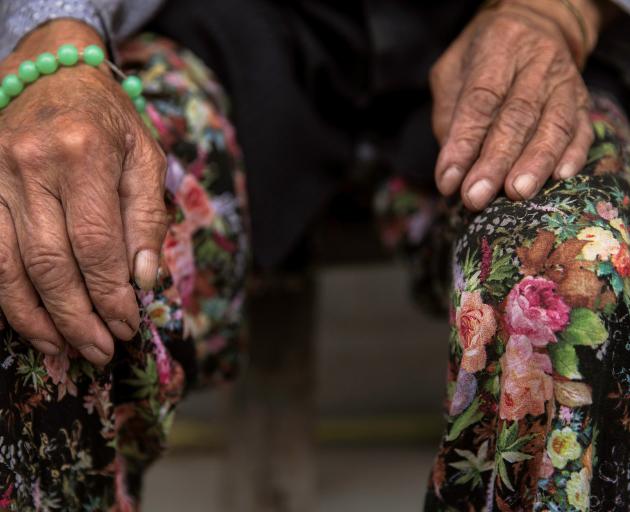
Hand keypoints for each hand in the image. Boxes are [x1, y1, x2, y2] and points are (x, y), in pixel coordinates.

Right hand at [0, 20, 166, 364]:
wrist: (53, 73)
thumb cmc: (109, 120)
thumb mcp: (145, 158)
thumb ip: (147, 218)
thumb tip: (145, 280)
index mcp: (83, 153)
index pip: (97, 244)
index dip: (111, 294)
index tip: (128, 325)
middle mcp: (29, 164)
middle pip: (51, 263)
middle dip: (78, 318)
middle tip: (101, 351)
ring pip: (8, 266)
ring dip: (37, 319)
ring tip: (67, 351)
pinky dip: (5, 297)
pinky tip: (29, 323)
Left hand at [431, 0, 600, 210]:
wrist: (534, 25)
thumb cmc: (482, 58)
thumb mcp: (452, 72)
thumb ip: (449, 115)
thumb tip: (452, 167)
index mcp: (498, 47)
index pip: (480, 101)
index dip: (463, 145)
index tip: (448, 181)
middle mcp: (537, 62)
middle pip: (517, 117)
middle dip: (495, 162)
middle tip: (476, 196)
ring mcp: (564, 81)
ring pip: (553, 125)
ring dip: (534, 164)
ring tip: (516, 193)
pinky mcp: (583, 100)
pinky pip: (582, 129)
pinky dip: (572, 155)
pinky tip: (558, 178)